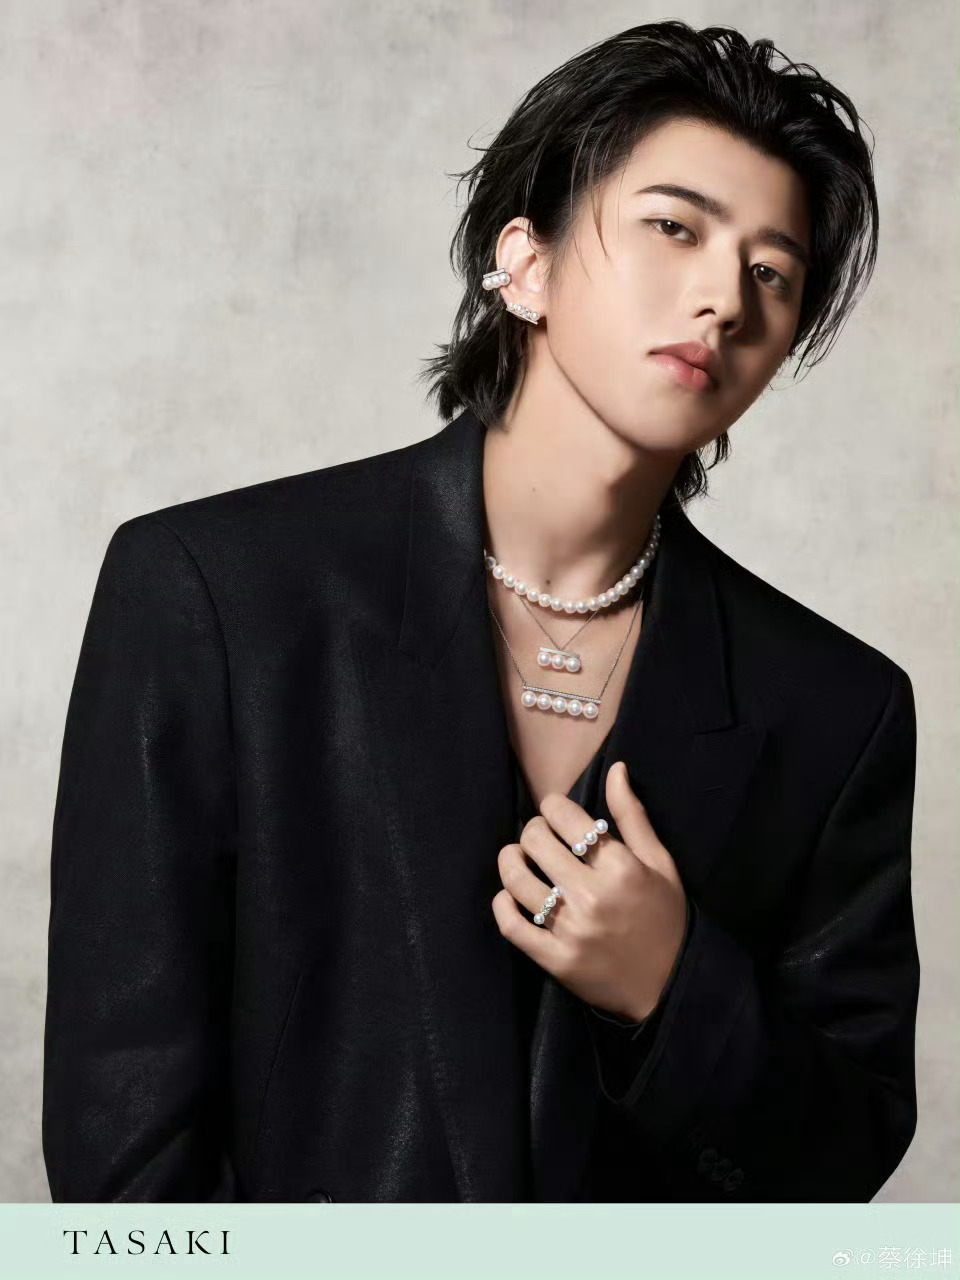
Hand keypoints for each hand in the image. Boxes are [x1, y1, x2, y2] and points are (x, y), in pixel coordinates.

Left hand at [492, 760, 689, 1020]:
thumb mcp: (660, 863)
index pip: (565, 816)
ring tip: (517, 859)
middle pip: (536, 842)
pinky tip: (508, 896)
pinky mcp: (556, 960)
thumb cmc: (666, 918)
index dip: (553, 807)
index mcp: (621, 868)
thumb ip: (633, 816)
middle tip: (540, 837)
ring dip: (510, 861)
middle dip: (533, 830)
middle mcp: (593, 896)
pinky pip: (512, 926)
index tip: (557, 814)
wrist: (671, 986)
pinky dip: (502, 905)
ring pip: (516, 880)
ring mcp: (572, 930)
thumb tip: (615, 769)